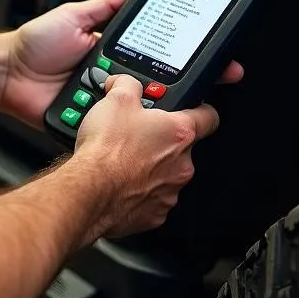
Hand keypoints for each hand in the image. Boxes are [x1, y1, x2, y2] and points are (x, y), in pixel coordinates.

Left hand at [0, 0, 243, 128]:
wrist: (6, 73)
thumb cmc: (35, 45)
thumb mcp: (73, 15)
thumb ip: (105, 5)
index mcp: (113, 53)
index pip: (158, 59)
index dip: (185, 62)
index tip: (216, 62)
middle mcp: (113, 81)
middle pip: (155, 90)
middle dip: (174, 90)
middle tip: (192, 85)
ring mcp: (103, 105)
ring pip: (138, 114)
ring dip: (146, 109)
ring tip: (147, 99)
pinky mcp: (90, 125)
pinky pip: (112, 131)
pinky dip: (120, 130)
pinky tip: (127, 125)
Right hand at [72, 73, 219, 242]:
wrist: (89, 190)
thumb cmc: (107, 149)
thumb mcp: (116, 99)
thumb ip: (128, 84)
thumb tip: (126, 82)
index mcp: (179, 133)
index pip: (209, 117)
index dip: (201, 108)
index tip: (192, 108)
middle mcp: (182, 164)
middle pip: (181, 147)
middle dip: (161, 139)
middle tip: (136, 132)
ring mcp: (170, 192)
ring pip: (166, 173)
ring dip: (150, 165)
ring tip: (122, 158)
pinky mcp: (155, 215)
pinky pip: (152, 197)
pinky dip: (139, 189)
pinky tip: (119, 180)